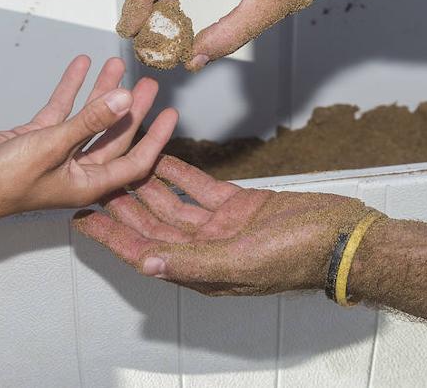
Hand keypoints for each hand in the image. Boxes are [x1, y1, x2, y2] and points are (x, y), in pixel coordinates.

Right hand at [0, 55, 177, 227]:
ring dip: (102, 93)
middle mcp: (76, 170)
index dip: (155, 138)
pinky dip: (71, 88)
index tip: (171, 113)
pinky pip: (61, 110)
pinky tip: (81, 65)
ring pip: (88, 119)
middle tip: (147, 82)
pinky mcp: (36, 139)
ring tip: (117, 65)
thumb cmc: (2, 183)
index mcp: (87, 184)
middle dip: (131, 108)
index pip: (134, 162)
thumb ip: (89, 121)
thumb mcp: (52, 148)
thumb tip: (124, 100)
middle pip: (114, 135)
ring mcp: (56, 153)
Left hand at [74, 156, 371, 295]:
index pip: (143, 252)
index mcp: (201, 271)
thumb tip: (146, 264)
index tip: (81, 219)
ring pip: (172, 203)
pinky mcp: (239, 204)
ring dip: (146, 183)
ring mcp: (222, 227)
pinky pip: (199, 187)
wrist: (345, 237)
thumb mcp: (240, 261)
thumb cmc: (301, 256)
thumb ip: (191, 262)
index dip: (111, 236)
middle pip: (151, 226)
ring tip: (119, 161)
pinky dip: (180, 171)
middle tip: (92, 180)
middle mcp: (206, 250)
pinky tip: (160, 155)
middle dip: (121, 204)